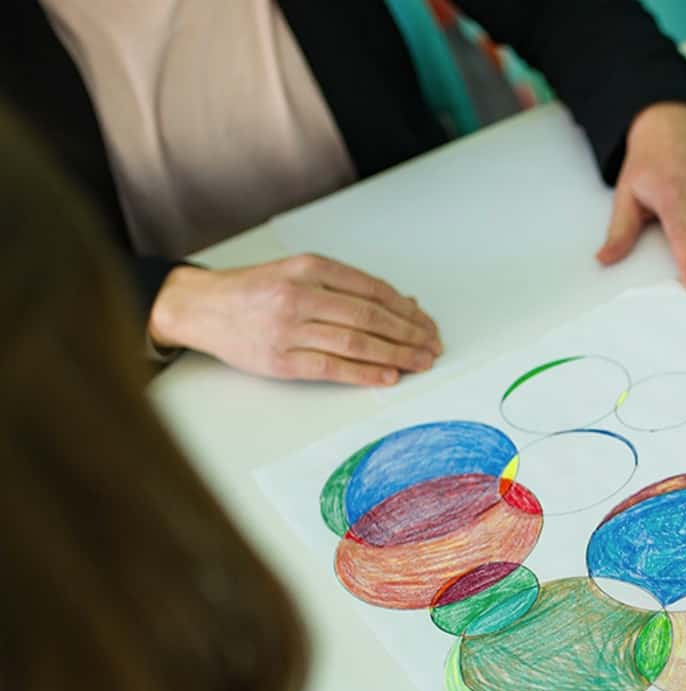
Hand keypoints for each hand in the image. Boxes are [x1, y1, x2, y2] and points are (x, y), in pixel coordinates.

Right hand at [148, 254, 442, 385]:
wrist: (201, 307)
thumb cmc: (254, 291)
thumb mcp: (298, 274)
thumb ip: (346, 287)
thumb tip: (402, 304)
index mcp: (309, 267)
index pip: (372, 289)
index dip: (406, 309)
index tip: (426, 323)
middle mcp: (300, 294)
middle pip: (370, 316)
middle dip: (409, 333)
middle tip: (432, 346)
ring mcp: (289, 329)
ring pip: (356, 341)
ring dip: (396, 354)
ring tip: (420, 362)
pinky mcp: (280, 360)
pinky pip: (332, 368)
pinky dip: (365, 373)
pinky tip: (389, 375)